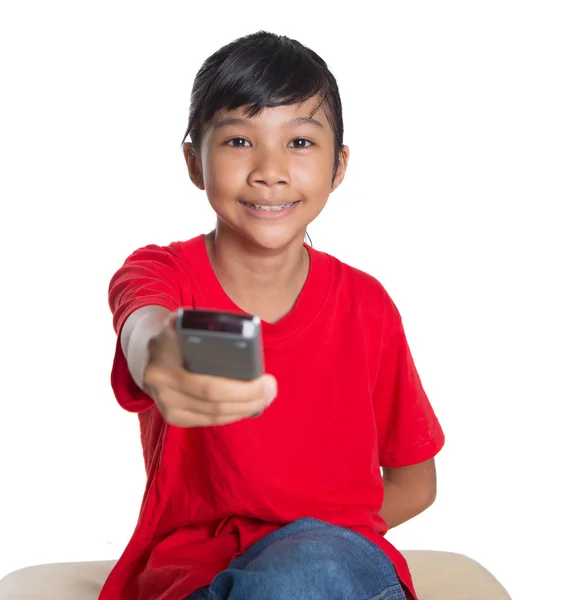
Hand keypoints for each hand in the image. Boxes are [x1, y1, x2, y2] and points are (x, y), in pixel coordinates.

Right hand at [142, 312, 276, 426]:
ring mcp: (164, 405)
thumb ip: (205, 322)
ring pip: (213, 415)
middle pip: (214, 403)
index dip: (242, 388)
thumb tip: (238, 330)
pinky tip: (249, 405)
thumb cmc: (179, 334)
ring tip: (266, 397)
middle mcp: (160, 385)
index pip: (209, 385)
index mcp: (163, 357)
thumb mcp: (186, 321)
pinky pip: (207, 420)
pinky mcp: (171, 417)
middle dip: (250, 398)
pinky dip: (231, 414)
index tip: (266, 379)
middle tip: (272, 389)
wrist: (147, 353)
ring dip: (244, 409)